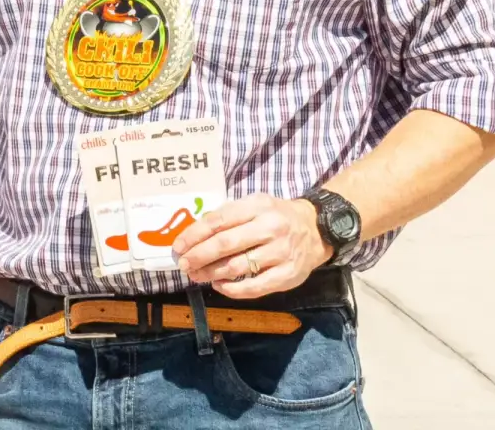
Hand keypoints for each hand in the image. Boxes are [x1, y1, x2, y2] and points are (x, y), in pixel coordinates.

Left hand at [173, 193, 328, 298]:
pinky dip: (233, 289)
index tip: (178, 246)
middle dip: (199, 255)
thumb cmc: (277, 216)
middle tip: (183, 264)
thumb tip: (195, 234)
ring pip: (238, 266)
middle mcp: (269, 228)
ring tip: (196, 275)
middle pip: (225, 244)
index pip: (218, 220)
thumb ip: (229, 215)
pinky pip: (255, 286)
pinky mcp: (288, 276)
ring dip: (211, 273)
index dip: (194, 235)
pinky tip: (219, 286)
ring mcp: (280, 253)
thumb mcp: (255, 204)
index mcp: (257, 206)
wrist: (317, 229)